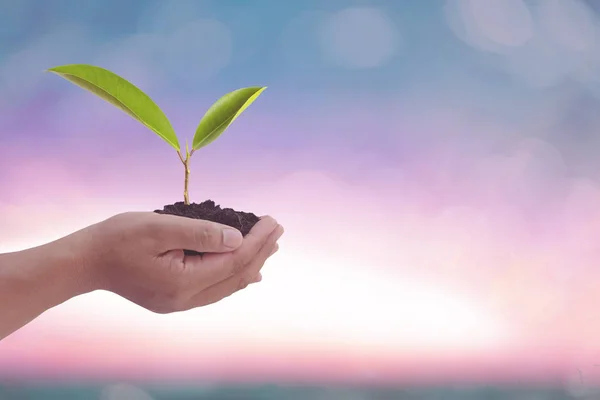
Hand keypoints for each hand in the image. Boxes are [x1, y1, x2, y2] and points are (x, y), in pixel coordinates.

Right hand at [78, 212, 282, 313]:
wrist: (85, 261)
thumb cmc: (118, 238)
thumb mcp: (160, 227)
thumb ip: (201, 232)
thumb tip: (238, 238)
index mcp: (183, 282)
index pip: (234, 261)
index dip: (257, 241)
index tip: (273, 220)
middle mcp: (185, 298)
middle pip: (236, 276)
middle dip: (260, 251)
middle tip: (278, 229)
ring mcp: (180, 302)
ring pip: (227, 285)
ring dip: (250, 263)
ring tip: (270, 247)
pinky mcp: (174, 299)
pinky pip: (214, 289)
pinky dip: (234, 275)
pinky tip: (247, 272)